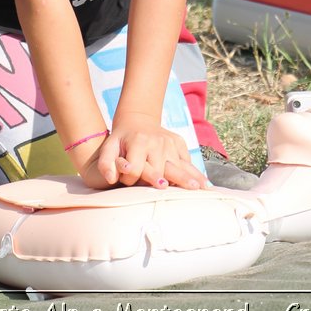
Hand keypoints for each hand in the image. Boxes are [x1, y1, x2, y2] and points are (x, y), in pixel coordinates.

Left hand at [77, 116, 205, 190]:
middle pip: (161, 170)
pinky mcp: (178, 143)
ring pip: (179, 165)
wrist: (137, 119)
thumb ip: (106, 163)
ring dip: (188, 178)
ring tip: (200, 189)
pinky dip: (195, 171)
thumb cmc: (121, 139)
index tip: (128, 182)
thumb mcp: (109, 147)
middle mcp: (156, 142)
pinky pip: (186, 160)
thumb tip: (111, 179)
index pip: (135, 170)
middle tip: (166, 190)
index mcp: (138, 142)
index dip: (129, 180)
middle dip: (160, 183)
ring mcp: (169, 143)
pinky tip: (204, 184)